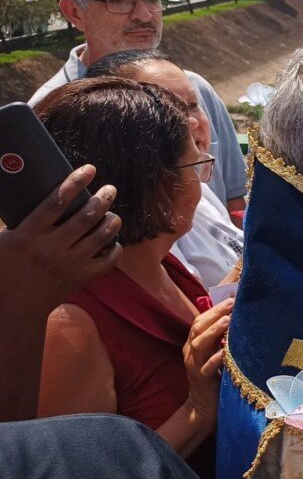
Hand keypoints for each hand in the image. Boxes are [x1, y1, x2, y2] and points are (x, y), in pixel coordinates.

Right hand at [0, 164, 121, 314]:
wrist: (13, 309)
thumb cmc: (3, 271)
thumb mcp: (1, 242)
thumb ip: (13, 222)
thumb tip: (18, 190)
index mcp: (28, 235)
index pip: (56, 201)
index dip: (74, 182)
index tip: (89, 169)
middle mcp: (51, 247)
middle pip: (86, 216)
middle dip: (103, 199)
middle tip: (110, 189)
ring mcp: (69, 264)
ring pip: (101, 236)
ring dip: (112, 221)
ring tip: (114, 214)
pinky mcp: (81, 278)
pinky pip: (107, 260)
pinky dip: (115, 248)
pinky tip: (115, 241)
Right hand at [182, 297, 232, 418]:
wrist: (204, 405)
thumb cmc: (215, 375)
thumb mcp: (216, 353)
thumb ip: (222, 337)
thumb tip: (239, 316)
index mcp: (194, 343)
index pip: (200, 321)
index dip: (214, 309)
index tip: (231, 298)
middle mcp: (191, 352)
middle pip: (198, 328)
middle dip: (214, 314)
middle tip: (231, 304)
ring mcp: (194, 365)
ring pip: (199, 345)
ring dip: (213, 331)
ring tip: (227, 321)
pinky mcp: (202, 380)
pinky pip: (207, 368)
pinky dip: (216, 358)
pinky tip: (226, 351)